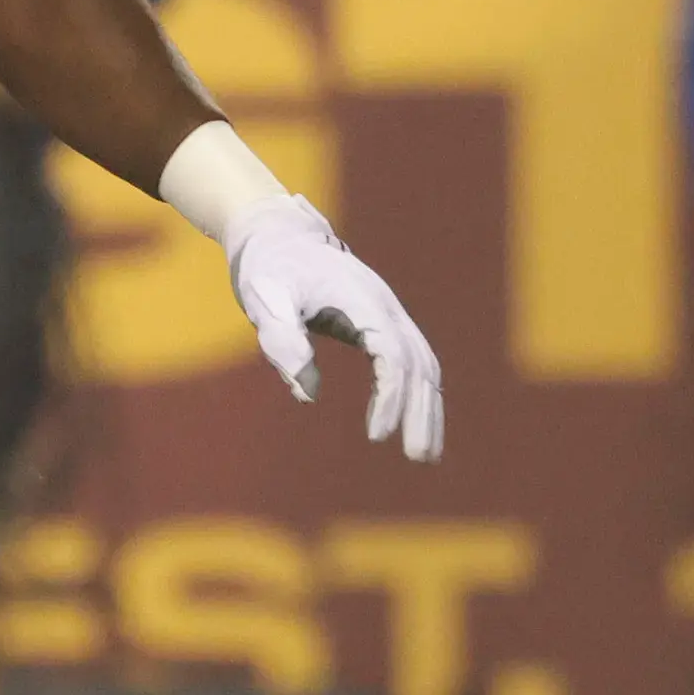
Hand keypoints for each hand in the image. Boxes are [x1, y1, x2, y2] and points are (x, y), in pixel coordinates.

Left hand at [223, 194, 445, 460]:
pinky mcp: (383, 322)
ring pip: (425, 363)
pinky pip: (413, 360)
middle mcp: (386, 306)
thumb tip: (309, 393)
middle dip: (423, 412)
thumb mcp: (264, 300)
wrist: (280, 235)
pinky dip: (419, 393)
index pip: (393, 355)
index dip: (390, 397)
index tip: (376, 437)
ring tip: (424, 454)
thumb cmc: (268, 269)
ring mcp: (390, 313)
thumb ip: (283, 341)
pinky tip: (413, 423)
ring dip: (429, 408)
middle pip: (420, 363)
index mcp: (362, 300)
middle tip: (420, 459)